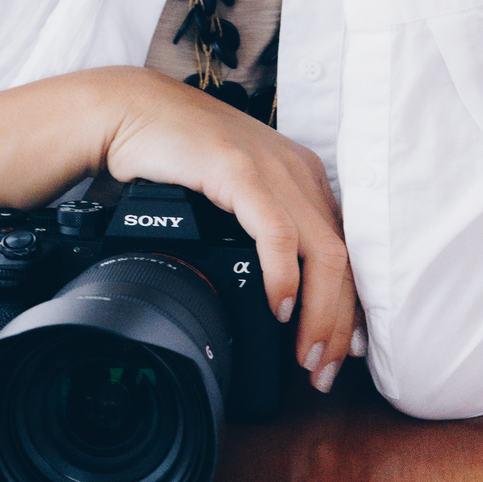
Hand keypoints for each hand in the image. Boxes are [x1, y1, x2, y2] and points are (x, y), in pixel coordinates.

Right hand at [0, 66, 356, 390]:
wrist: (132, 111)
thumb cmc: (178, 154)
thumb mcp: (235, 191)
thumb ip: (261, 227)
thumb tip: (280, 292)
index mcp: (302, 176)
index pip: (345, 248)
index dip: (350, 305)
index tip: (345, 350)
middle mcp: (296, 171)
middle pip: (342, 258)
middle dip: (341, 323)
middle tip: (324, 370)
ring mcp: (270, 169)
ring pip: (322, 251)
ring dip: (320, 313)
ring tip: (308, 355)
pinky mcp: (238, 170)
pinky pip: (276, 231)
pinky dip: (284, 275)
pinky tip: (279, 306)